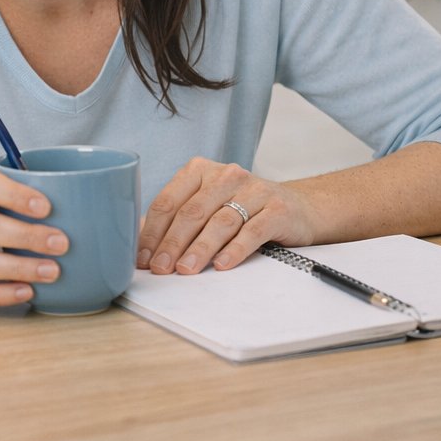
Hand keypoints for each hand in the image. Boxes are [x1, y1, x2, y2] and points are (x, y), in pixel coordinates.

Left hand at [136, 157, 319, 274]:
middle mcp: (226, 175)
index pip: (169, 201)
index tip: (143, 258)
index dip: (153, 232)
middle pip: (192, 212)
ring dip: (199, 249)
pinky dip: (235, 249)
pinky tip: (221, 265)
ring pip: (220, 222)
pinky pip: (252, 231)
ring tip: (185, 270)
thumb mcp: (208, 205)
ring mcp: (254, 190)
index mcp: (200, 170)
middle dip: (172, 243)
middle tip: (160, 268)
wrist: (299, 207)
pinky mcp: (277, 209)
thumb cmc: (243, 208)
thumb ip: (177, 218)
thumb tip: (141, 243)